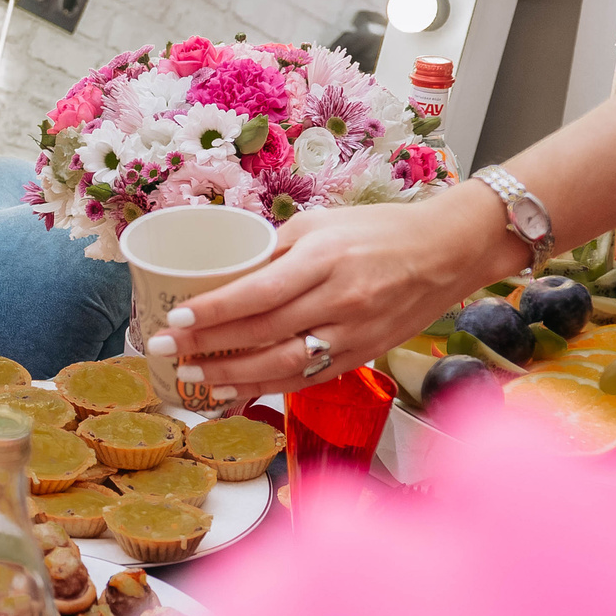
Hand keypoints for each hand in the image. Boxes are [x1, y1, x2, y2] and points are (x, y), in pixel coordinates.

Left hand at [158, 186, 527, 397]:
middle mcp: (340, 299)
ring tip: (193, 379)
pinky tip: (236, 392)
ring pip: (284, 364)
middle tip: (165, 350)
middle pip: (262, 332)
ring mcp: (354, 332)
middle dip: (208, 346)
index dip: (214, 310)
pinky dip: (270, 388)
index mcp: (325, 259)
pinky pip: (310, 377)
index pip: (258, 291)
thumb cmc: (381, 230)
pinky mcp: (364, 354)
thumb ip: (275, 249)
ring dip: (232, 377)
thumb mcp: (323, 223)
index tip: (177, 318)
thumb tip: (227, 272)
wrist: (450, 252)